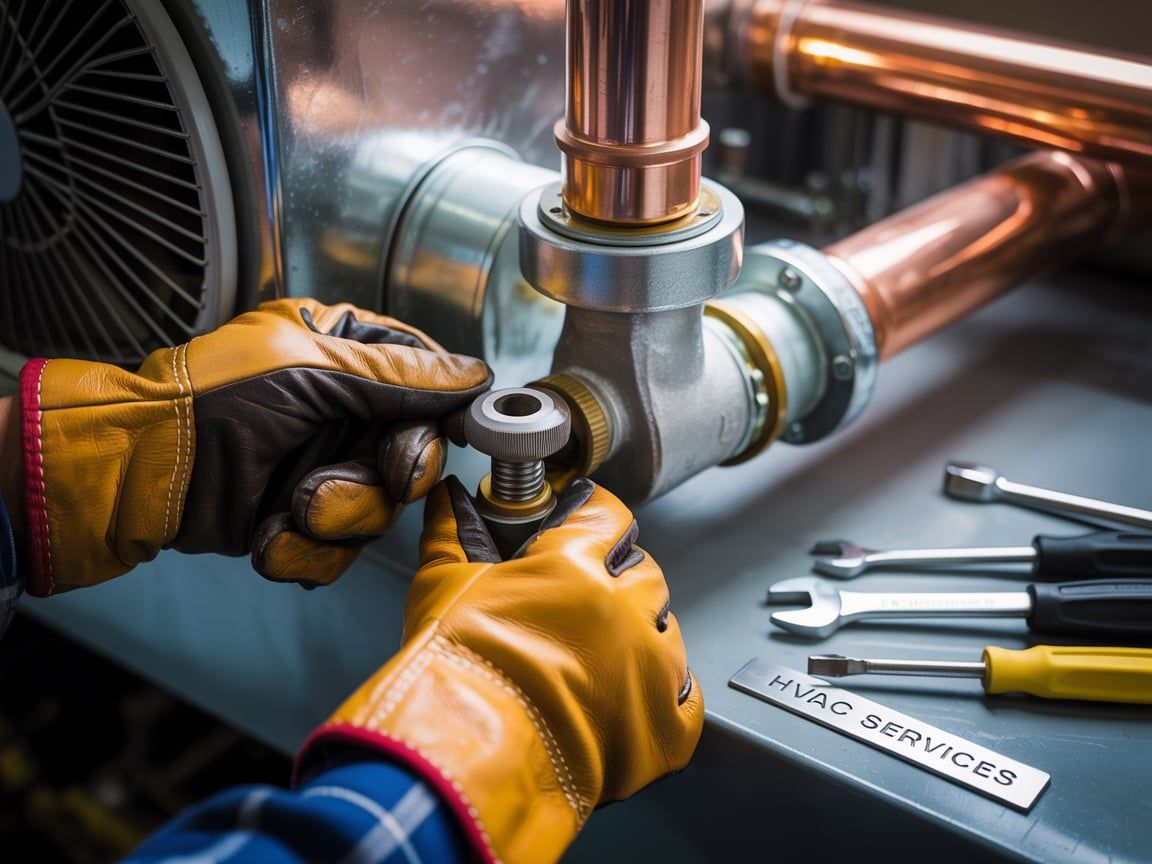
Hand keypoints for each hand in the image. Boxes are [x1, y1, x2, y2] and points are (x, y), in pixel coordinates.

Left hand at [16, 299, 490, 594]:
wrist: (143, 470)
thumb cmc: (211, 398)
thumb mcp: (308, 368)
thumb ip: (397, 376)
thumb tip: (476, 374)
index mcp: (344, 354)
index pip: (425, 379)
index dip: (441, 409)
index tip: (452, 427)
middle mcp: (343, 412)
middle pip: (415, 453)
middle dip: (388, 474)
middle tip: (380, 472)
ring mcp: (324, 468)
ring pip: (380, 510)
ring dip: (341, 515)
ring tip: (295, 506)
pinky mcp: (302, 522)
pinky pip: (339, 551)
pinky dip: (305, 549)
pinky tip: (269, 533)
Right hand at [298, 477, 702, 863]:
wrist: (468, 755)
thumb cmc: (454, 673)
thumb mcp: (443, 587)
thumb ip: (454, 534)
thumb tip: (448, 500)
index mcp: (577, 567)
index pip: (607, 516)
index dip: (592, 516)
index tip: (583, 521)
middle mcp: (626, 611)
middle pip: (645, 573)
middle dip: (619, 578)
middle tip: (582, 597)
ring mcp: (652, 669)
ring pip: (668, 631)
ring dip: (642, 635)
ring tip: (599, 655)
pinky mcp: (663, 727)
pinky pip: (686, 698)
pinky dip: (665, 695)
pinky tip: (633, 696)